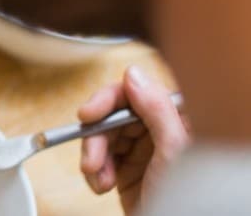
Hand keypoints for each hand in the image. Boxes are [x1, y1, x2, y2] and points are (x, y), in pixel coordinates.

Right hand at [78, 66, 188, 214]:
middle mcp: (159, 131)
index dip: (109, 99)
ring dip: (94, 157)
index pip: (137, 93)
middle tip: (90, 157)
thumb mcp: (174, 151)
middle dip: (97, 137)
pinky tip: (101, 185)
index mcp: (178, 120)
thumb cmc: (188, 203)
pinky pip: (100, 159)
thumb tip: (133, 74)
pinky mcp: (126, 169)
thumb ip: (156, 109)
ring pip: (102, 137)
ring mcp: (142, 150)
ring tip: (97, 177)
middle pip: (113, 116)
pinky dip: (95, 171)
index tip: (88, 113)